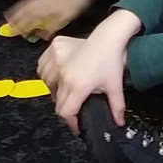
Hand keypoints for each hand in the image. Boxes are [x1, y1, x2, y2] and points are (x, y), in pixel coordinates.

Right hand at [7, 0, 97, 40]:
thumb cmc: (75, 3)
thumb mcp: (65, 19)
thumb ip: (52, 28)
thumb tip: (42, 36)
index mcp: (41, 10)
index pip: (26, 20)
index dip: (19, 27)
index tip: (13, 33)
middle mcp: (38, 3)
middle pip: (22, 12)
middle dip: (14, 19)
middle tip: (8, 26)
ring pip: (24, 5)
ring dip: (16, 11)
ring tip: (9, 16)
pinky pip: (28, 1)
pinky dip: (22, 5)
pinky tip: (24, 7)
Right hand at [38, 12, 138, 135]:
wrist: (109, 37)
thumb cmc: (113, 61)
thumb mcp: (115, 86)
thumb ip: (116, 107)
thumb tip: (119, 123)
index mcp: (77, 86)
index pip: (65, 112)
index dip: (71, 122)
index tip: (77, 125)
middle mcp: (63, 74)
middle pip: (56, 100)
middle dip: (66, 108)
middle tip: (76, 107)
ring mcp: (56, 60)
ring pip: (47, 83)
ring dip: (54, 90)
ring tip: (66, 89)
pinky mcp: (53, 48)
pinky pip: (43, 66)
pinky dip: (47, 72)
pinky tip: (57, 74)